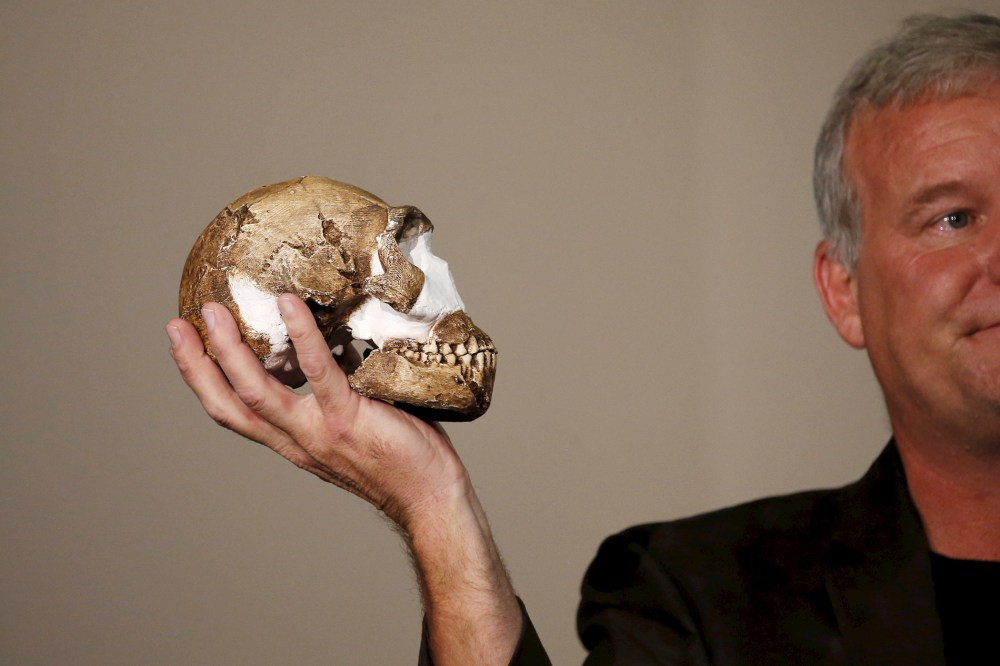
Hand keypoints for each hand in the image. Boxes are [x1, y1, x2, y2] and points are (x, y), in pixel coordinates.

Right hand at [165, 294, 465, 526]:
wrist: (429, 497)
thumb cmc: (400, 460)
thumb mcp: (350, 429)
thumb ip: (331, 398)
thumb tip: (332, 347)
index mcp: (292, 442)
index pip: (233, 413)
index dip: (203, 381)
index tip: (185, 345)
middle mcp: (296, 441)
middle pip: (228, 404)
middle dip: (196, 365)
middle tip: (179, 323)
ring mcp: (317, 432)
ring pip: (257, 391)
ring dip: (229, 350)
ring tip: (215, 310)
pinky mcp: (347, 419)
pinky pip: (317, 371)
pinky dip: (301, 336)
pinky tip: (290, 305)